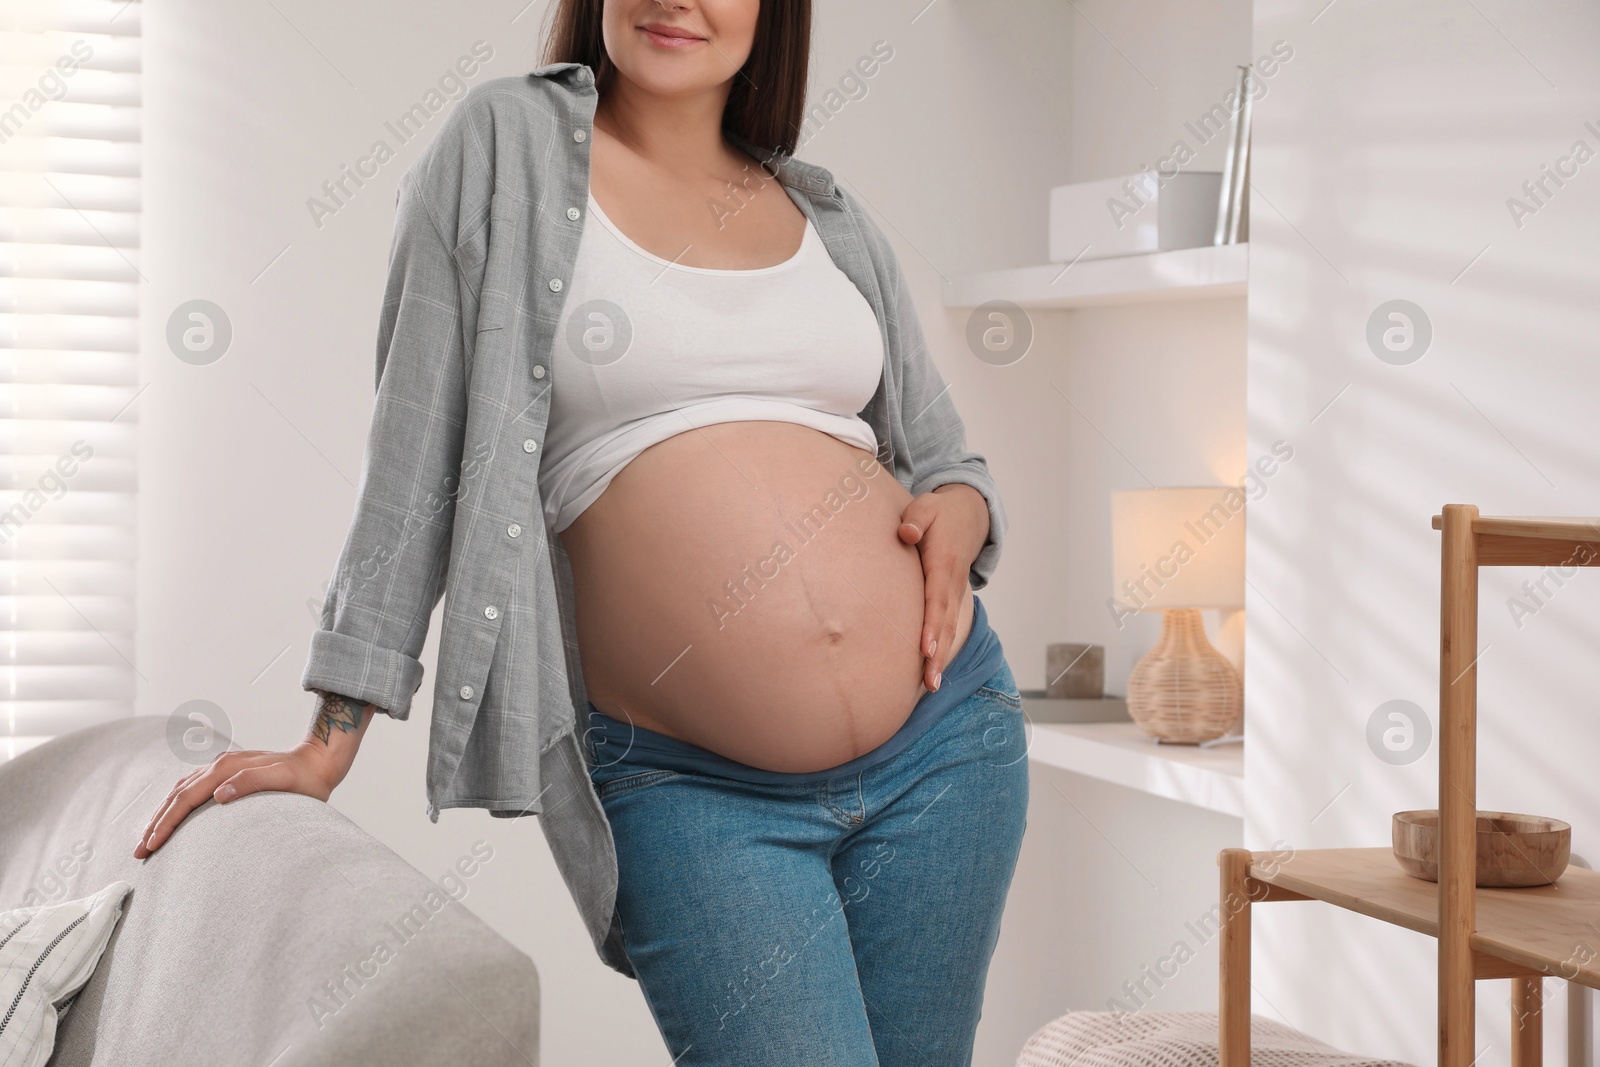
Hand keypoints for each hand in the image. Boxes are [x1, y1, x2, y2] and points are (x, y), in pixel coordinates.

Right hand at [132, 742, 345, 858]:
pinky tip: (172, 818)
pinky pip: (192, 789)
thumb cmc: (304, 778)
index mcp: (226, 768)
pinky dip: (176, 804)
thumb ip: (251, 782)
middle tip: (139, 852)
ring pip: (180, 791)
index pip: (185, 798)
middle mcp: (219, 764)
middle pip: (176, 795)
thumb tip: (219, 794)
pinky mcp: (227, 772)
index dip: (166, 823)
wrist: (318, 761)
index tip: (151, 845)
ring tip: (149, 839)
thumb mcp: (283, 780)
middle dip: (156, 824)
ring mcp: (221, 767)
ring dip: (162, 814)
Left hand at [897, 483, 988, 691]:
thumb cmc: (940, 513)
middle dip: (938, 654)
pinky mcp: (953, 598)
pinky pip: (948, 625)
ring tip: (932, 685)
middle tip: (930, 683)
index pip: (937, 598)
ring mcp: (956, 592)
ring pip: (949, 629)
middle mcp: (952, 583)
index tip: (925, 649)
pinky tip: (933, 669)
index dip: (932, 625)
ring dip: (941, 657)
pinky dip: (943, 647)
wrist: (969, 513)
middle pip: (945, 623)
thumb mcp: (926, 506)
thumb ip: (916, 519)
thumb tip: (907, 534)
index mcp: (943, 563)